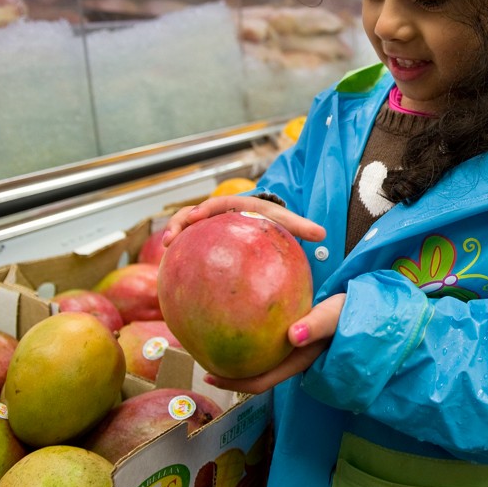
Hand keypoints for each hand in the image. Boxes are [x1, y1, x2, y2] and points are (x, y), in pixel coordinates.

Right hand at [161, 195, 325, 247]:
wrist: (263, 225)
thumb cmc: (272, 221)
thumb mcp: (284, 221)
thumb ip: (300, 226)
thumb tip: (322, 234)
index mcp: (232, 207)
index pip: (214, 205)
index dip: (202, 210)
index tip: (195, 217)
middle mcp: (214, 217)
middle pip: (190, 217)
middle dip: (178, 225)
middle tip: (170, 239)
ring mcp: (205, 232)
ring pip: (185, 234)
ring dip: (173, 241)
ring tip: (165, 254)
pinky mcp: (202, 247)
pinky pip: (188, 253)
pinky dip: (179, 262)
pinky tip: (175, 281)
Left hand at [203, 293, 345, 392]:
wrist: (371, 309)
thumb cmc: (354, 314)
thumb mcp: (336, 316)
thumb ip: (317, 325)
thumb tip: (293, 335)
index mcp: (298, 361)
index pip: (260, 381)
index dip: (233, 383)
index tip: (208, 374)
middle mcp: (292, 358)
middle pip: (254, 371)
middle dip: (227, 368)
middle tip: (201, 352)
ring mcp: (294, 347)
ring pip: (259, 356)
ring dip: (238, 352)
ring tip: (213, 336)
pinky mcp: (296, 333)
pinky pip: (266, 338)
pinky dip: (250, 333)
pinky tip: (240, 315)